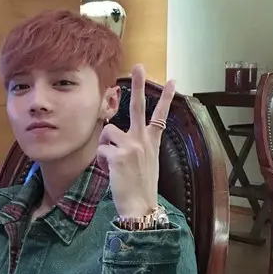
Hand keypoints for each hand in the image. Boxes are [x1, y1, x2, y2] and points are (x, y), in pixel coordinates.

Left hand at [97, 65, 174, 218]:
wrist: (140, 207)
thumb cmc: (140, 188)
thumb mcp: (145, 164)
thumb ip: (135, 148)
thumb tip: (116, 140)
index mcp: (151, 143)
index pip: (160, 116)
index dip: (165, 98)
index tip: (172, 80)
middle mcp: (143, 141)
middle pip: (139, 107)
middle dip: (139, 85)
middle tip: (138, 66)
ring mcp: (131, 146)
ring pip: (108, 131)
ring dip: (104, 146)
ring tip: (112, 162)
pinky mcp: (118, 155)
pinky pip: (101, 150)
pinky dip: (101, 161)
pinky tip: (110, 172)